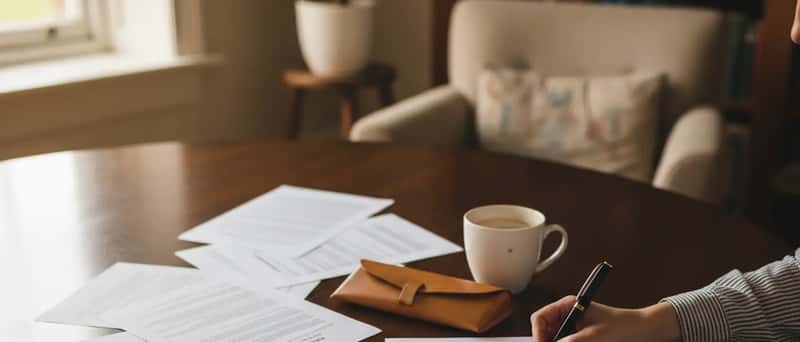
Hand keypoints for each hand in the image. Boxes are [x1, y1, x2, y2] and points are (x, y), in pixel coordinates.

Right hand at [530, 296, 680, 341]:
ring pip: (554, 339)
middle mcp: (567, 315)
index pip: (540, 318)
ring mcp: (572, 327)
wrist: (642, 332)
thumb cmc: (623, 326)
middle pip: (544, 332)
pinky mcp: (578, 338)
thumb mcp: (596, 335)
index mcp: (567, 306)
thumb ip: (573, 341)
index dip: (538, 335)